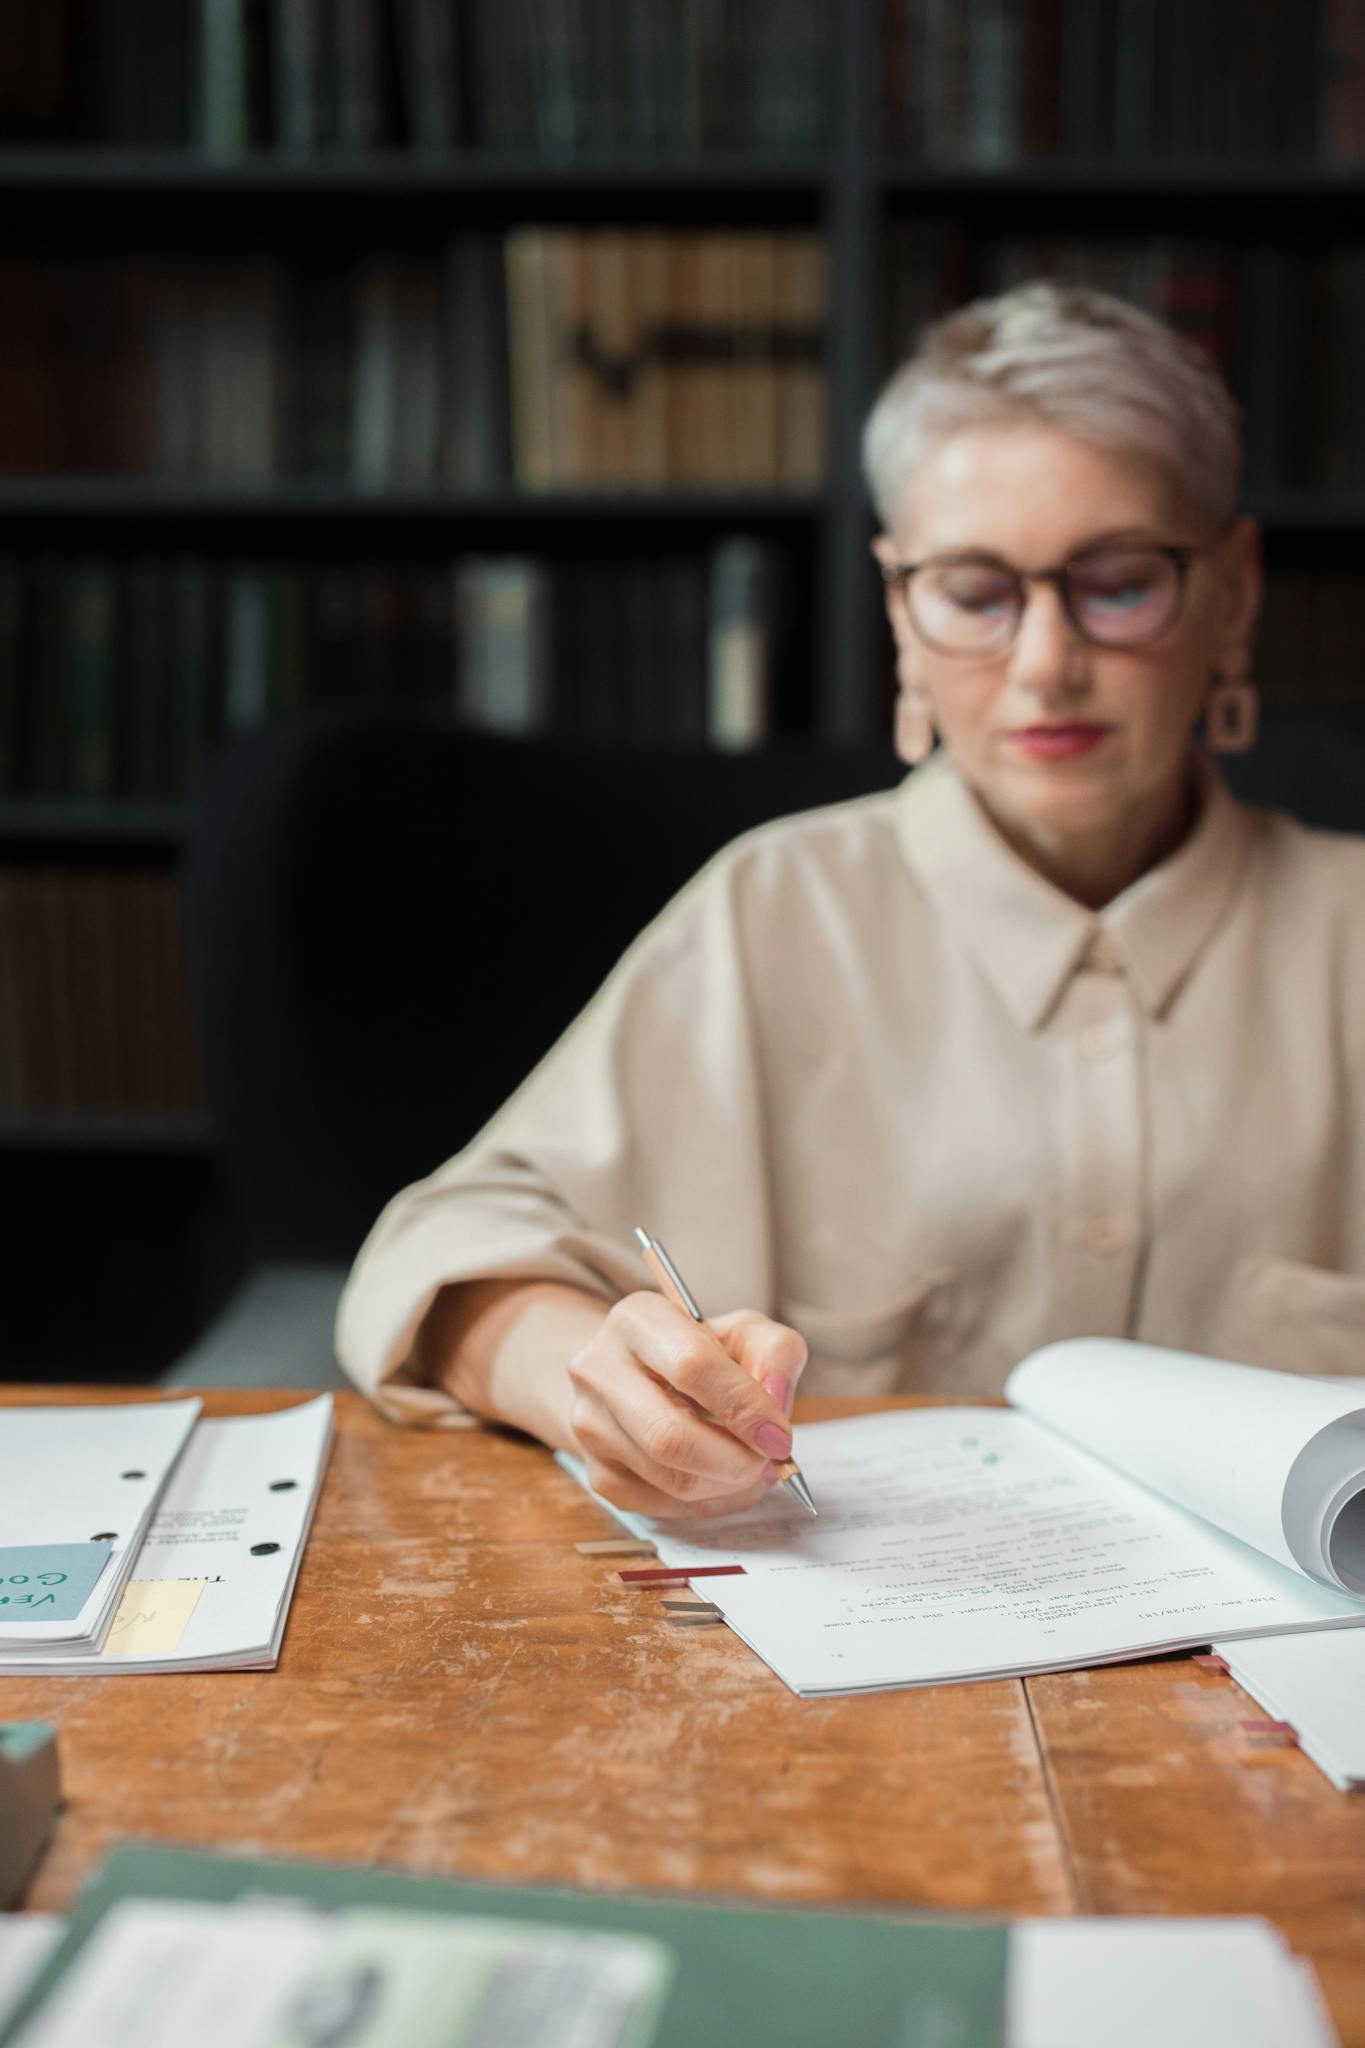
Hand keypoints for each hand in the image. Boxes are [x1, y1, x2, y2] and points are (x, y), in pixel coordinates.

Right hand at [566, 1292, 807, 1519]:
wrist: (639, 1373)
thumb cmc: (699, 1350)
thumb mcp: (744, 1332)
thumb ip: (775, 1354)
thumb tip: (776, 1408)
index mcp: (637, 1320)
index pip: (692, 1367)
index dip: (743, 1407)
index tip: (779, 1435)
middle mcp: (599, 1370)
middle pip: (669, 1436)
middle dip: (735, 1460)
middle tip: (770, 1462)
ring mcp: (590, 1425)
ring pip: (669, 1479)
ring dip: (728, 1486)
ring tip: (755, 1469)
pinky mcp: (596, 1471)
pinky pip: (662, 1507)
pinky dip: (709, 1504)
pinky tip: (727, 1483)